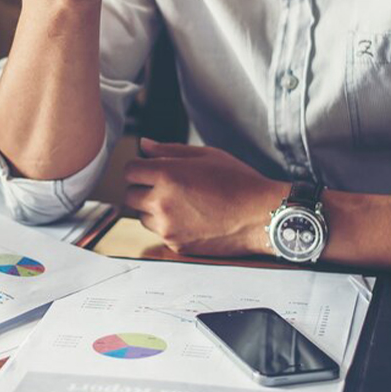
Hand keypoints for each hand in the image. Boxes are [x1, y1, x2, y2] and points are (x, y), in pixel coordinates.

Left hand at [123, 138, 287, 256]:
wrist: (261, 216)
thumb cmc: (238, 182)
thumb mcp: (205, 155)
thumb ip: (169, 150)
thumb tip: (144, 146)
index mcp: (166, 175)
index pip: (129, 170)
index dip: (139, 168)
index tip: (150, 169)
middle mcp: (162, 202)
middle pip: (130, 195)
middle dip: (143, 188)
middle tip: (166, 186)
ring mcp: (168, 227)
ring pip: (142, 216)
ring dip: (153, 208)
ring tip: (181, 202)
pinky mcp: (176, 245)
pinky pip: (160, 233)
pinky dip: (168, 226)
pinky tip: (191, 218)